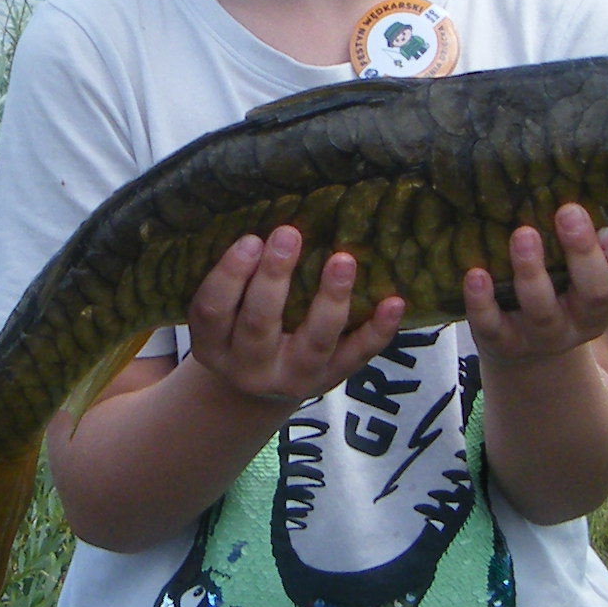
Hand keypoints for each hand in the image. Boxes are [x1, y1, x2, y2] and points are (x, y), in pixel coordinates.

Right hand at [183, 226, 406, 409]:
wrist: (257, 390)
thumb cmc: (239, 328)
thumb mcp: (223, 312)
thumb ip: (235, 278)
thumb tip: (267, 216)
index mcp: (213, 345)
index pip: (213, 310)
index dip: (229, 275)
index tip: (250, 239)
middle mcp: (250, 367)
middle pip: (259, 323)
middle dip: (274, 278)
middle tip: (288, 234)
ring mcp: (294, 377)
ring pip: (314, 341)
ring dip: (331, 299)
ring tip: (343, 260)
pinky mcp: (331, 379)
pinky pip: (357, 356)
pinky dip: (378, 331)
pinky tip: (394, 302)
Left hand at [462, 205, 607, 366]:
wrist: (529, 345)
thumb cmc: (562, 285)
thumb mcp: (584, 264)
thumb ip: (589, 232)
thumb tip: (578, 168)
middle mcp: (584, 319)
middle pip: (594, 293)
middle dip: (582, 253)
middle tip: (568, 212)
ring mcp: (544, 334)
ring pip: (542, 309)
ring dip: (532, 271)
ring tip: (523, 235)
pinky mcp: (505, 342)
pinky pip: (494, 326)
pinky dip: (483, 302)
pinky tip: (476, 274)